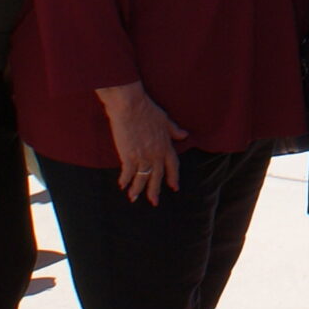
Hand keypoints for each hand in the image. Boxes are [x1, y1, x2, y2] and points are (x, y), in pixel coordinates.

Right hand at [97, 83, 186, 204]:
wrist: (130, 106)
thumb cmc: (147, 109)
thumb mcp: (165, 119)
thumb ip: (174, 130)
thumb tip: (185, 135)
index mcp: (166, 145)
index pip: (173, 166)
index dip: (173, 177)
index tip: (174, 187)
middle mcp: (156, 154)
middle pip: (157, 177)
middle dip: (155, 191)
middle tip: (154, 202)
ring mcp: (143, 156)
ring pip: (142, 178)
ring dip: (138, 190)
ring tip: (134, 198)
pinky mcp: (128, 156)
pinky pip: (128, 173)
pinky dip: (125, 181)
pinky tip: (122, 186)